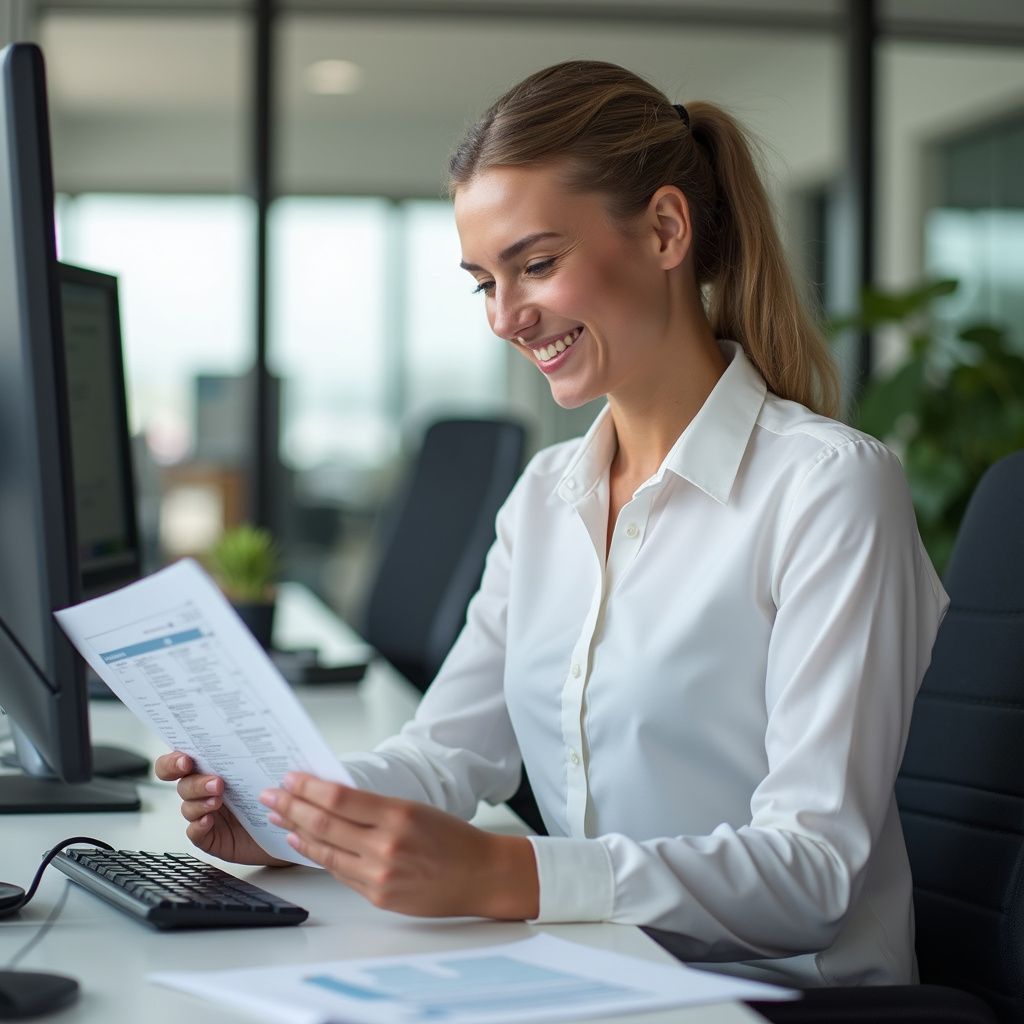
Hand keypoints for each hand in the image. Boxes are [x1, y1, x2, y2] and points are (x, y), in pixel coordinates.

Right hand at [154, 751, 290, 866]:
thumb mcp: (267, 769)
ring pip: (188, 806)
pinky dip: (198, 826)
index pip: (180, 761)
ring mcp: (205, 813)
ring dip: (200, 802)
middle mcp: (204, 791)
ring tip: (218, 800)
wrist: (282, 826)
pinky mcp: (209, 836)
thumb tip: (261, 732)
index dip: (174, 760)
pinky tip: (208, 821)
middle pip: (183, 783)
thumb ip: (258, 752)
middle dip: (195, 782)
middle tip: (216, 782)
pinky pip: (194, 832)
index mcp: (212, 769)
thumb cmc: (272, 793)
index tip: (185, 759)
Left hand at [260, 773, 538, 918]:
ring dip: (296, 832)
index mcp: (398, 816)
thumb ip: (375, 807)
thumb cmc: (453, 839)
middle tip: (271, 795)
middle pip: (324, 824)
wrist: (482, 875)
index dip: (308, 788)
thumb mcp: (416, 809)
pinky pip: (340, 873)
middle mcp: (387, 847)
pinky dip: (318, 856)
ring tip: (278, 817)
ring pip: (325, 851)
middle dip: (291, 807)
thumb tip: (331, 798)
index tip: (290, 778)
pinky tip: (304, 844)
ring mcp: (380, 875)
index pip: (340, 799)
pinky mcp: (378, 896)